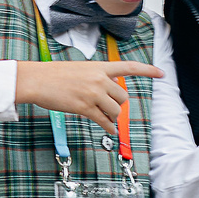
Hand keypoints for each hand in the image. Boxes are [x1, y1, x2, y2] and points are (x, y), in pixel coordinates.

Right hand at [14, 59, 164, 128]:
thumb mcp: (80, 69)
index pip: (129, 67)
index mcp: (99, 67)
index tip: (161, 74)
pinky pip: (104, 121)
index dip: (148, 71)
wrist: (37, 80)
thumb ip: (97, 77)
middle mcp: (99, 79)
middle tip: (108, 108)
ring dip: (112, 116)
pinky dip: (109, 127)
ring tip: (104, 117)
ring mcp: (93, 94)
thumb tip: (108, 90)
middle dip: (118, 104)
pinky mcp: (84, 108)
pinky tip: (110, 131)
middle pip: (123, 96)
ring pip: (115, 110)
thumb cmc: (54, 75)